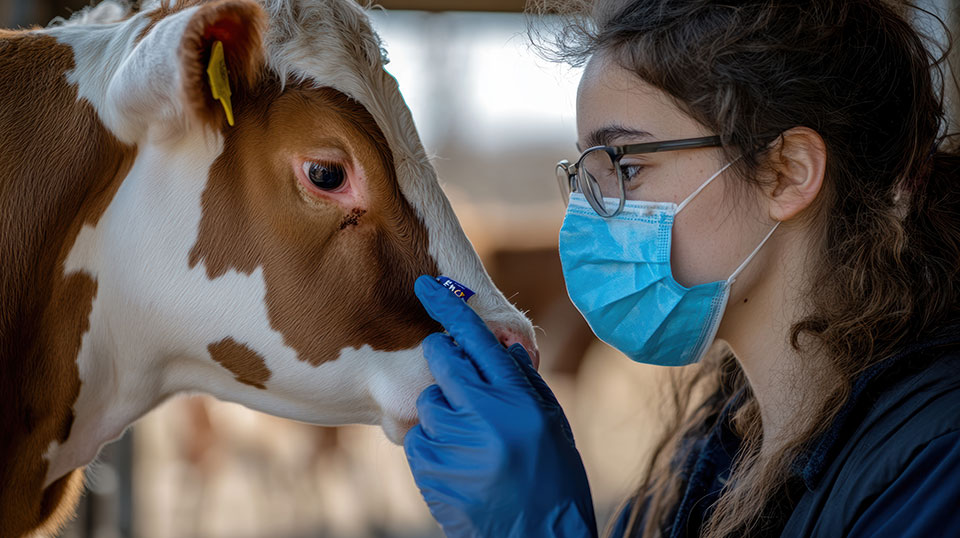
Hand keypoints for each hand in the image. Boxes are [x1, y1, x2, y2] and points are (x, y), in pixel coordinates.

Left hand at [404, 275, 597, 537]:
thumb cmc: (553, 480)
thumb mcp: (551, 425)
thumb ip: (526, 383)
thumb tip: (505, 345)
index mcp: (520, 399)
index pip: (479, 339)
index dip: (449, 307)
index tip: (426, 287)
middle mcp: (487, 416)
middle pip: (442, 360)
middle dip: (441, 356)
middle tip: (450, 369)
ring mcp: (456, 444)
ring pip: (427, 401)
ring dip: (441, 411)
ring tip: (468, 438)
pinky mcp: (433, 470)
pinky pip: (417, 438)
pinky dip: (431, 444)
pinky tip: (458, 462)